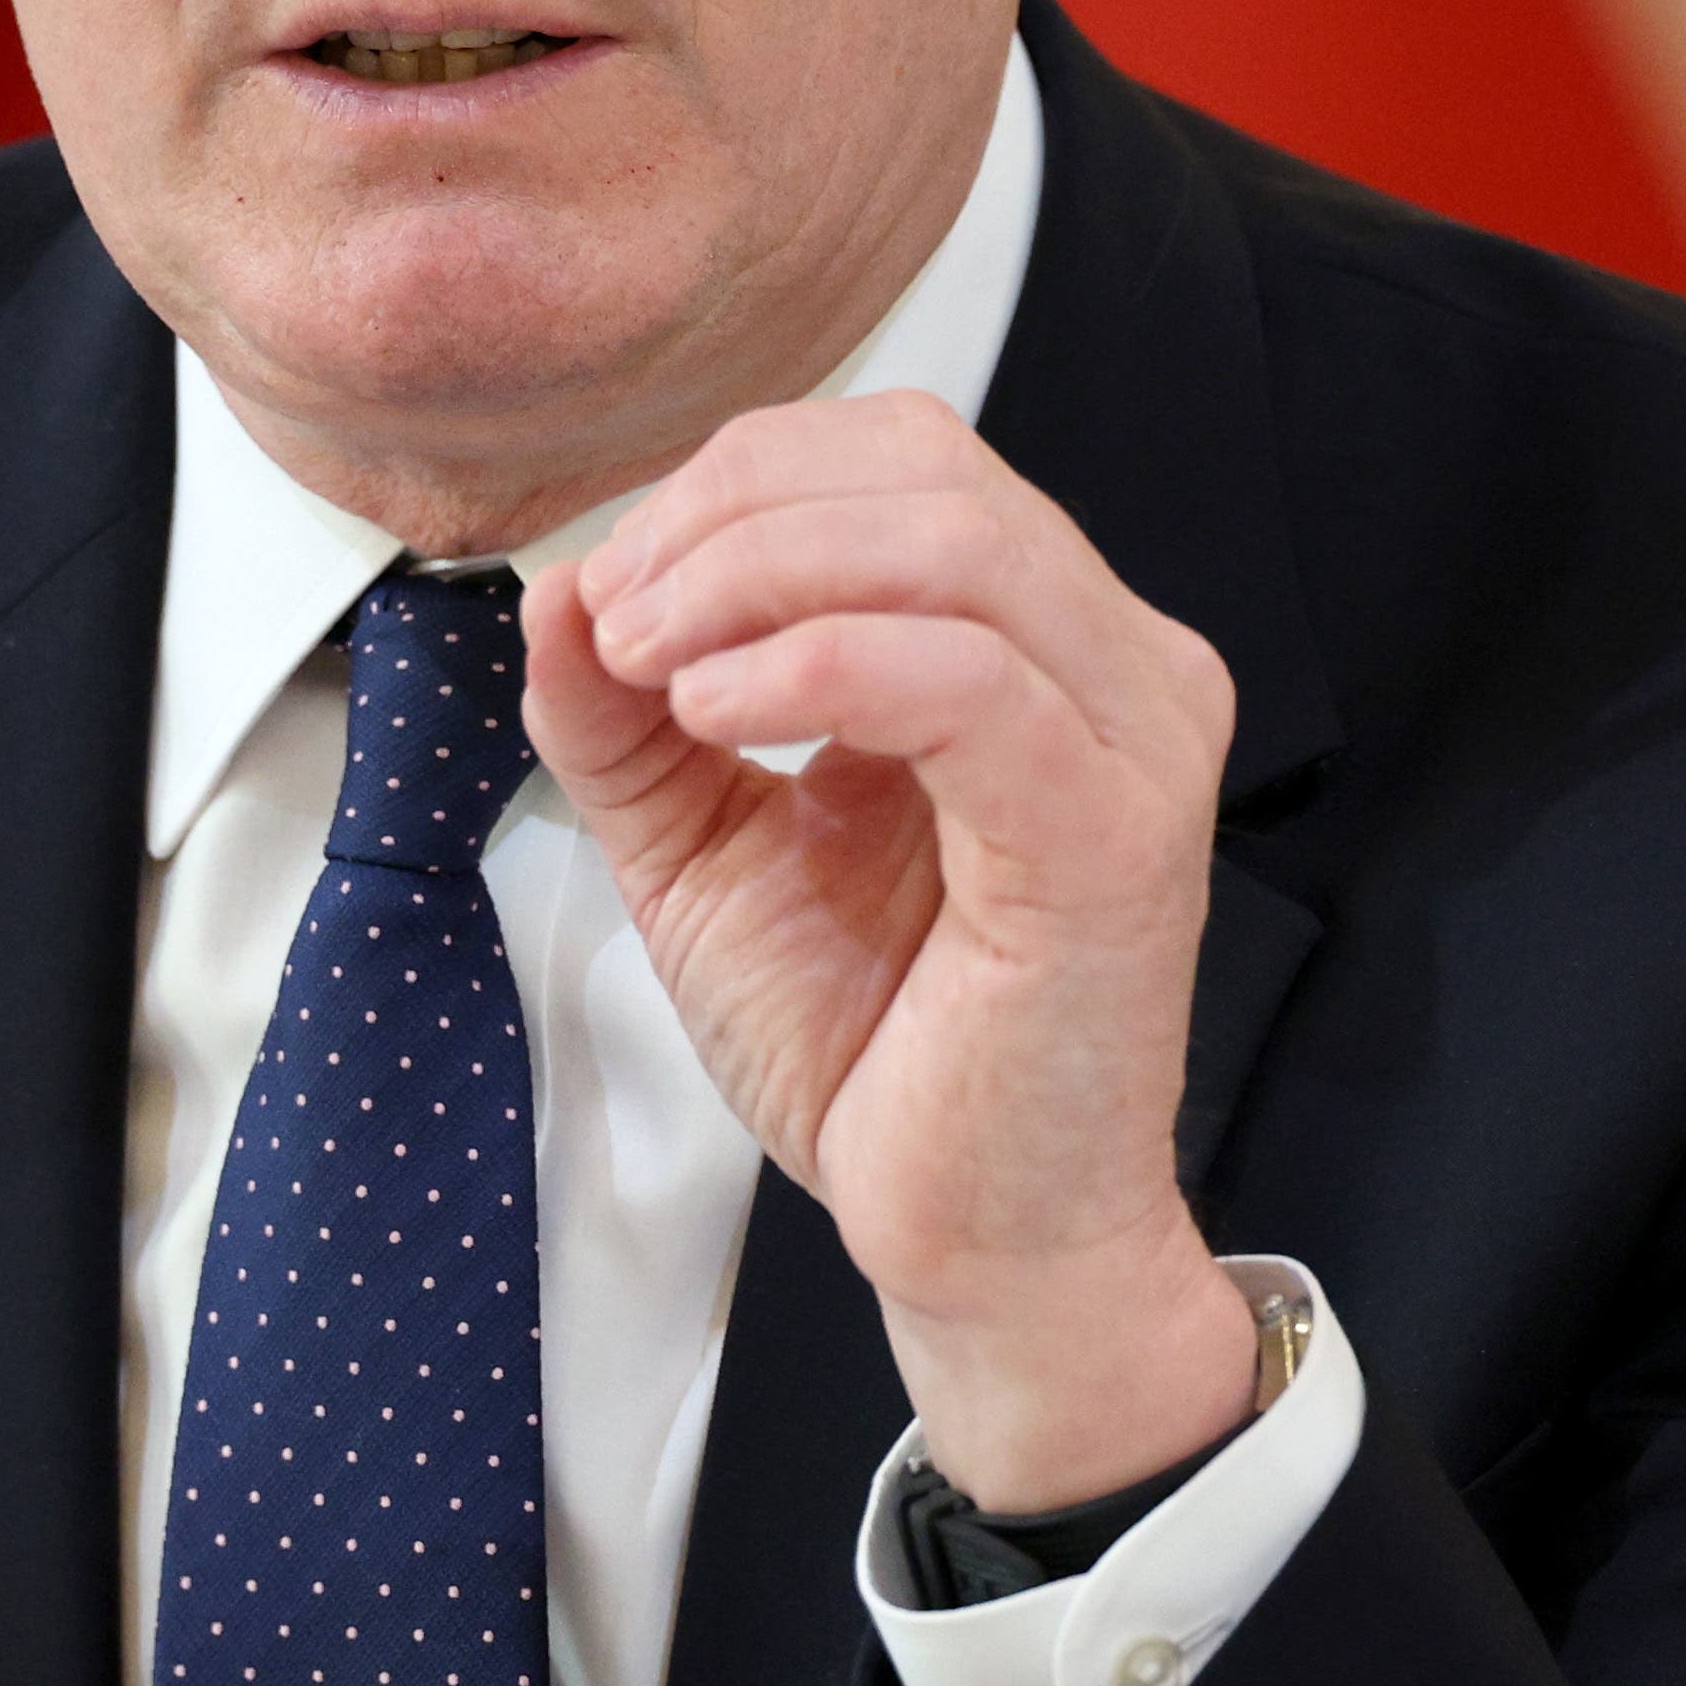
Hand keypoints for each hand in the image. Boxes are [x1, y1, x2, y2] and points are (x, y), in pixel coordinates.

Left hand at [518, 391, 1252, 1511]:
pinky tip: (716, 711)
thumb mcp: (697, 839)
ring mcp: (1130, 737)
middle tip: (620, 623)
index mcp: (1029, 636)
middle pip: (920, 464)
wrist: (969, 1232)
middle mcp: (1109, 661)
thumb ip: (621, 713)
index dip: (727, 487)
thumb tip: (556, 582)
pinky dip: (814, 664)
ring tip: (656, 670)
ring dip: (756, 576)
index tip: (612, 592)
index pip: (887, 453)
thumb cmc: (872, 1041)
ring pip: (951, 540)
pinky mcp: (1113, 832)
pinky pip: (967, 678)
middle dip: (728, 520)